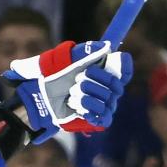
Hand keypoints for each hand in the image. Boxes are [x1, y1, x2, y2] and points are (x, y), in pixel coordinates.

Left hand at [3, 41, 132, 141]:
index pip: (125, 70)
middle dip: (96, 82)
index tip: (111, 62)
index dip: (124, 66)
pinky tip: (78, 105)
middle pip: (116, 87)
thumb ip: (85, 51)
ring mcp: (102, 105)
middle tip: (78, 80)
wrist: (41, 97)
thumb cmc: (53, 77)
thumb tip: (107, 46)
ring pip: (109, 102)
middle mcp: (107, 89)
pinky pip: (104, 117)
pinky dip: (91, 110)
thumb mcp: (66, 59)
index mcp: (103, 73)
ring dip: (90, 96)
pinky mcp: (95, 119)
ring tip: (73, 94)